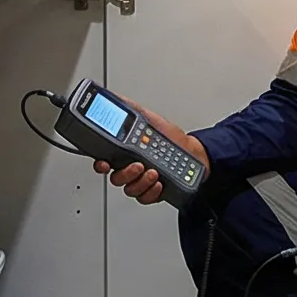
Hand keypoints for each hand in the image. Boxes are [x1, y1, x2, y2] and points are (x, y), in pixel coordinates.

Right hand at [93, 109, 207, 205]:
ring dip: (140, 182)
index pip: (106, 160)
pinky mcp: (154, 192)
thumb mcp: (153, 120)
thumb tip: (118, 98)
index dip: (101, 164)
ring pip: (130, 189)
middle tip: (138, 164)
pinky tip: (159, 183)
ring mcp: (142, 181)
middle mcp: (132, 168)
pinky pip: (145, 198)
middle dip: (125, 173)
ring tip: (154, 172)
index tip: (104, 163)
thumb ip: (134, 110)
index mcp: (128, 152)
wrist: (195, 154)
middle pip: (116, 178)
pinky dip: (151, 192)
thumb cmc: (173, 139)